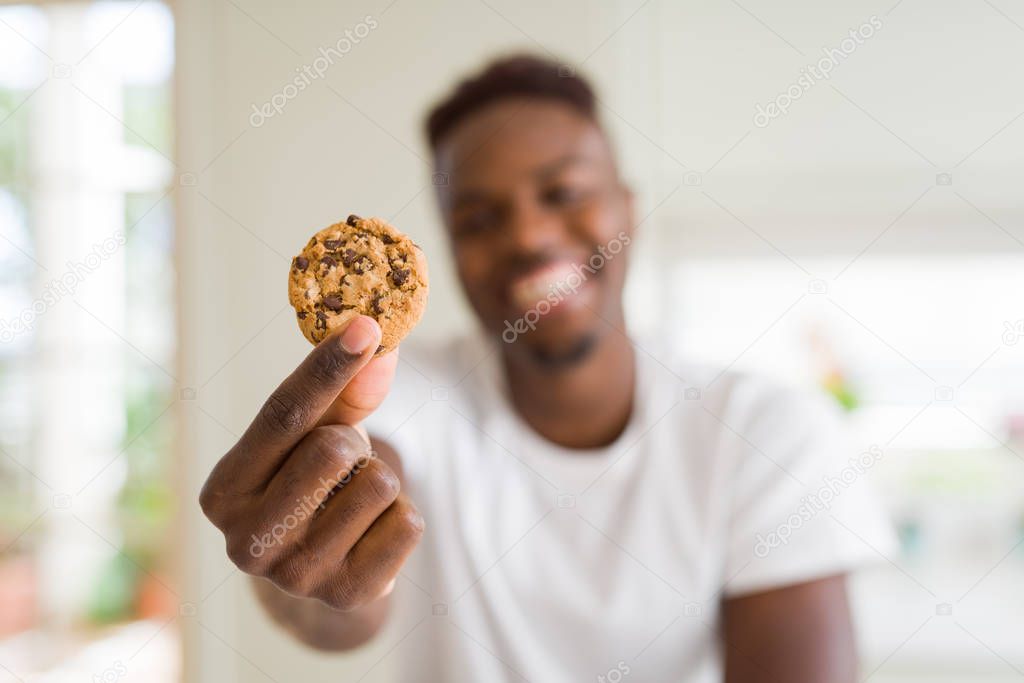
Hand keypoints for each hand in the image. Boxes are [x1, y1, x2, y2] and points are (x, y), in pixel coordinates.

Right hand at [199, 316, 421, 610]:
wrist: (327, 568)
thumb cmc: (313, 484)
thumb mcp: (314, 434)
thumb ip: (345, 391)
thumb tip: (382, 346)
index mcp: (224, 491)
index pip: (282, 415)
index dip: (327, 367)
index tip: (367, 326)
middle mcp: (245, 542)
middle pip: (332, 449)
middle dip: (354, 442)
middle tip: (342, 462)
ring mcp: (295, 577)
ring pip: (378, 484)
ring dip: (380, 479)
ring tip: (353, 500)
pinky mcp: (347, 595)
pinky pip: (408, 523)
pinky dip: (402, 515)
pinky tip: (374, 531)